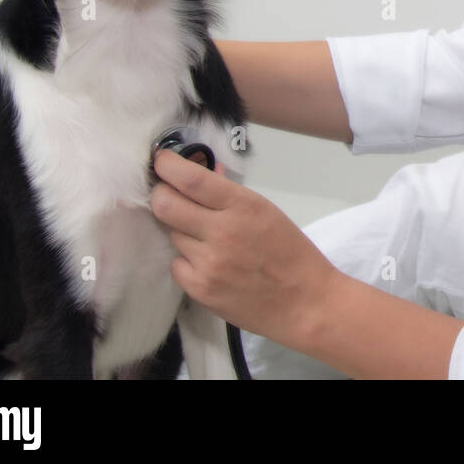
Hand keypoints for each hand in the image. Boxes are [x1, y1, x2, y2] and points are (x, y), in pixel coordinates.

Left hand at [149, 148, 338, 353]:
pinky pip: (177, 264)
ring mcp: (208, 263)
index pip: (192, 179)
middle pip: (165, 205)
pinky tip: (207, 263)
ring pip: (171, 234)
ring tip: (203, 236)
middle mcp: (221, 232)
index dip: (168, 166)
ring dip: (180, 229)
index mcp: (243, 206)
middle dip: (159, 194)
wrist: (304, 303)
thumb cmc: (291, 252)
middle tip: (165, 193)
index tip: (161, 161)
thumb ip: (231, 193)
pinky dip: (186, 260)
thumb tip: (205, 170)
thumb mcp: (267, 212)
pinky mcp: (200, 290)